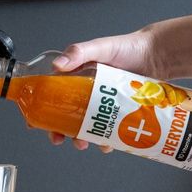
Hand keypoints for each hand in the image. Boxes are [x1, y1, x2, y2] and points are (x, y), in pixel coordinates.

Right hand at [47, 27, 160, 151]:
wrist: (157, 56)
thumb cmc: (128, 47)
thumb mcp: (101, 47)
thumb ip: (79, 52)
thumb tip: (57, 65)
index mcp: (75, 77)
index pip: (52, 95)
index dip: (41, 109)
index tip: (34, 123)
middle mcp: (86, 93)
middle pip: (65, 116)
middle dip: (60, 131)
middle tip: (59, 138)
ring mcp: (102, 106)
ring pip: (86, 128)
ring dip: (82, 139)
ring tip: (86, 143)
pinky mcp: (117, 115)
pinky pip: (108, 132)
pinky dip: (106, 142)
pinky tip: (108, 144)